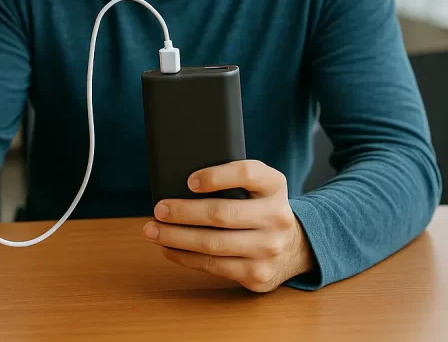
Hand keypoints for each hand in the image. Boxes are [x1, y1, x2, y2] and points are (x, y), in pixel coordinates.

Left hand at [143, 160, 314, 292]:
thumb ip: (232, 179)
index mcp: (275, 186)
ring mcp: (268, 249)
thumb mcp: (258, 185)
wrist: (294, 247)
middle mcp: (277, 218)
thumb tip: (180, 185)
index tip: (188, 181)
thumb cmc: (261, 207)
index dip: (216, 177)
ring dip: (176, 238)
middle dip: (183, 213)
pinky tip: (169, 248)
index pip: (246, 174)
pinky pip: (213, 267)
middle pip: (221, 214)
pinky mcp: (257, 275)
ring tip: (153, 231)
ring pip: (213, 244)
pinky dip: (185, 257)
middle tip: (159, 209)